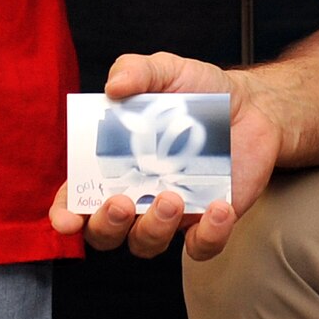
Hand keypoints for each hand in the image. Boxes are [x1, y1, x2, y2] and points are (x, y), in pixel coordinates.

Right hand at [48, 49, 282, 262]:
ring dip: (153, 229)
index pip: (76, 198)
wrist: (253, 106)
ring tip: (172, 198)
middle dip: (106, 225)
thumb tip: (114, 86)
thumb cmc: (201, 92)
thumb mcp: (166, 71)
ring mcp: (172, 213)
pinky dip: (208, 235)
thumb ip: (137, 71)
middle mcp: (138, 194)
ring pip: (147, 244)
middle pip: (104, 233)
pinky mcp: (209, 222)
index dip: (65, 214)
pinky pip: (201, 247)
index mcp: (114, 163)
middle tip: (122, 202)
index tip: (66, 219)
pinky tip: (218, 208)